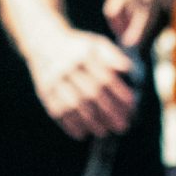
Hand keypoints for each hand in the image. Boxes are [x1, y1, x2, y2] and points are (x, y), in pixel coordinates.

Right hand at [24, 26, 138, 138]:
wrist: (44, 42)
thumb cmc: (78, 47)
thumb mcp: (96, 44)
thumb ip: (113, 56)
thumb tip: (128, 71)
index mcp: (83, 54)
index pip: (106, 78)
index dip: (120, 94)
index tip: (132, 108)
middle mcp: (67, 66)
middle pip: (91, 94)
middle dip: (109, 113)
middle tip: (122, 126)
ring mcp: (53, 80)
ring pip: (74, 106)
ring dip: (91, 122)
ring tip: (104, 132)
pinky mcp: (44, 91)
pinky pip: (58, 112)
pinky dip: (70, 125)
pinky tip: (82, 133)